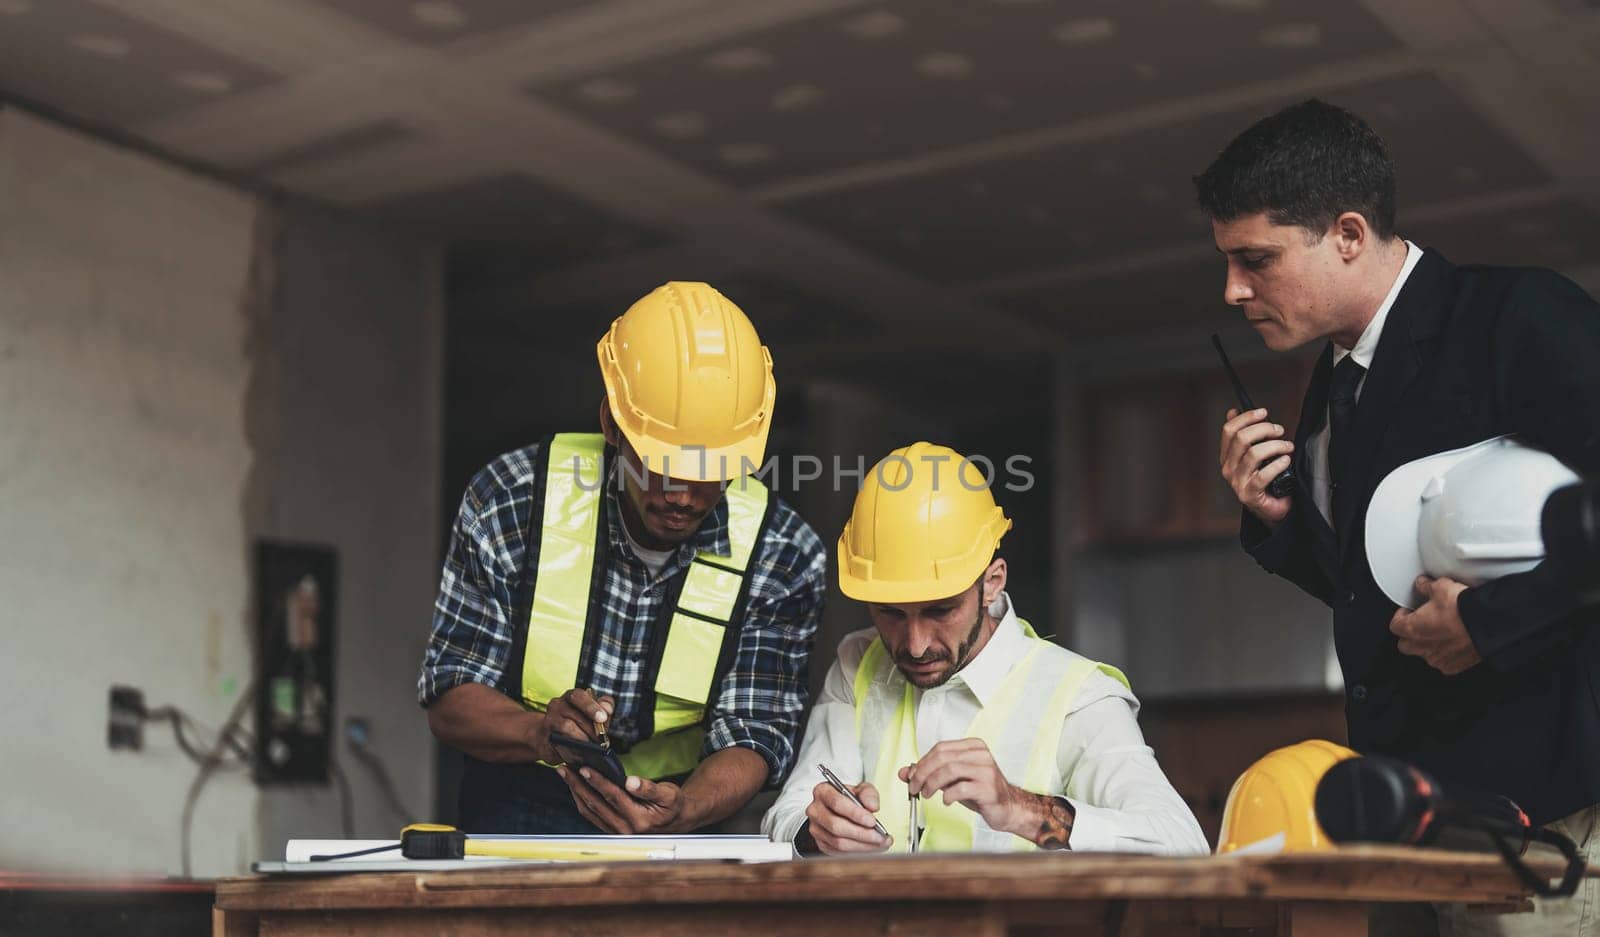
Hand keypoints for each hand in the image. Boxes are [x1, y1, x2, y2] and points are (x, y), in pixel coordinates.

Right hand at [532, 688, 613, 762]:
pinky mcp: (544, 738)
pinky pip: (559, 744)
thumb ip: (604, 708)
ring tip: (593, 748)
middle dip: (591, 729)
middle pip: (574, 715)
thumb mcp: (595, 713)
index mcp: (571, 696)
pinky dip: (572, 751)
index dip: (591, 706)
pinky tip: (581, 755)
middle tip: (602, 740)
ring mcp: (548, 721)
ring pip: (566, 728)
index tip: (602, 718)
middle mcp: (557, 705)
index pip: (578, 696)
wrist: (551, 737)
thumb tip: (607, 709)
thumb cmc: (579, 723)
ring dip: (582, 739)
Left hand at [558, 765, 686, 833]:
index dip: (598, 781)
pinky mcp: (611, 831)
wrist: (676, 822)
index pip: (613, 796)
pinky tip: (576, 787)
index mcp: (639, 820)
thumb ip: (649, 789)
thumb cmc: (672, 805)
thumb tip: (631, 782)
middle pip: (595, 804)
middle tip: (564, 769)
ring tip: (566, 775)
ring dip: (576, 792)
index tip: (583, 768)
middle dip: (577, 785)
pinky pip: (591, 816)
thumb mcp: (669, 794)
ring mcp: (616, 832)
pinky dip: (581, 800)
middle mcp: (625, 830)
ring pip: (590, 811)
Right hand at [804, 779, 889, 853]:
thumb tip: (872, 806)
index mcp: (822, 791)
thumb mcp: (861, 789)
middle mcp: (815, 810)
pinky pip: (838, 851)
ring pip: (838, 842)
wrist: (840, 810)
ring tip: (880, 843)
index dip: (855, 814)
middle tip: (879, 836)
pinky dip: (857, 851)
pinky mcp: (821, 843)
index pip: (837, 803)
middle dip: (861, 833)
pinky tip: (871, 846)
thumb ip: (869, 794)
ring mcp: (816, 828)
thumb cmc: (850, 798)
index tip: (872, 821)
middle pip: (836, 825)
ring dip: (862, 845)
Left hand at [901, 739, 1025, 836]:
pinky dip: (948, 795)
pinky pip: (960, 788)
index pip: (940, 748)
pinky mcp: (988, 788)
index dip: (922, 762)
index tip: (912, 776)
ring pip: (949, 770)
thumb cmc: (980, 791)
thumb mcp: (953, 779)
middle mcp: (980, 754)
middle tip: (914, 787)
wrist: (1007, 807)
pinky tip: (947, 801)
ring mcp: (986, 770)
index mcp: (973, 746)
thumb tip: (905, 773)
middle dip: (922, 773)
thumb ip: (930, 773)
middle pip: (942, 757)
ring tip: (927, 794)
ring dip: (932, 784)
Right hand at [1219, 407, 1293, 526]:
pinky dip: (1278, 464)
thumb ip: (1245, 435)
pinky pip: (1263, 475)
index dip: (1246, 418)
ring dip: (1275, 446)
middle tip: (1280, 431)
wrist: (1273, 509)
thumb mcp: (1254, 455)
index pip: (1229, 431)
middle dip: (1264, 429)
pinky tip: (1286, 460)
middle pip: (1241, 439)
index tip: (1263, 412)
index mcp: (1227, 456)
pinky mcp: (1249, 494)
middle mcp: (1228, 468)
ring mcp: (1237, 482)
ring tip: (1288, 447)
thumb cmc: (1267, 480)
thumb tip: (1233, 411)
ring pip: (1253, 454)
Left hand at [1390, 576, 1480, 674]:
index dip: (1400, 616)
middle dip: (1410, 634)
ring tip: (1440, 632)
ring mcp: (1438, 658)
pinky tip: (1454, 642)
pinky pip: (1444, 662)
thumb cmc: (1464, 610)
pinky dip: (1446, 654)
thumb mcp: (1441, 588)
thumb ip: (1426, 587)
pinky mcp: (1453, 666)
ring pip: (1425, 654)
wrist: (1489, 625)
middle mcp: (1422, 647)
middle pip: (1405, 644)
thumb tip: (1423, 585)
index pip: (1395, 625)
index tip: (1408, 611)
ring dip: (1429, 644)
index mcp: (1412, 629)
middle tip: (1421, 623)